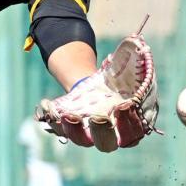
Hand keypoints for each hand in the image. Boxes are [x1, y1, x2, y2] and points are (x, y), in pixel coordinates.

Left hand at [35, 24, 159, 153]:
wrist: (97, 85)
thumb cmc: (120, 80)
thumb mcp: (130, 69)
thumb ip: (137, 61)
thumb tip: (137, 41)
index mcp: (130, 126)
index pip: (133, 134)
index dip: (130, 124)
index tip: (124, 105)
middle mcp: (109, 135)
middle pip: (106, 144)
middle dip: (102, 133)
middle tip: (98, 118)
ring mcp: (87, 133)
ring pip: (80, 140)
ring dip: (74, 131)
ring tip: (69, 115)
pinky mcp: (69, 128)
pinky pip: (59, 130)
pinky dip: (53, 120)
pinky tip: (48, 105)